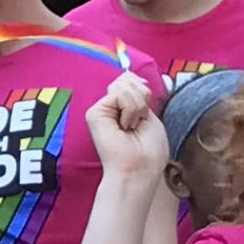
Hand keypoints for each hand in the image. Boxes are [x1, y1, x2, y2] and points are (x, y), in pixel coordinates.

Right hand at [85, 70, 168, 202]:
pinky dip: (130, 110)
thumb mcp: (150, 115)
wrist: (139, 169)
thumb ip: (138, 94)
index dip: (142, 87)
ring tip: (132, 127)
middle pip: (127, 79)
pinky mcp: (94, 113)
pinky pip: (118, 94)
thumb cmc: (149, 150)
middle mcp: (110, 107)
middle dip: (141, 98)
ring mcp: (101, 109)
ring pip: (124, 85)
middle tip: (139, 122)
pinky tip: (125, 127)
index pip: (131, 79)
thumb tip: (128, 74)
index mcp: (123, 108)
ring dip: (137, 107)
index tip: (146, 107)